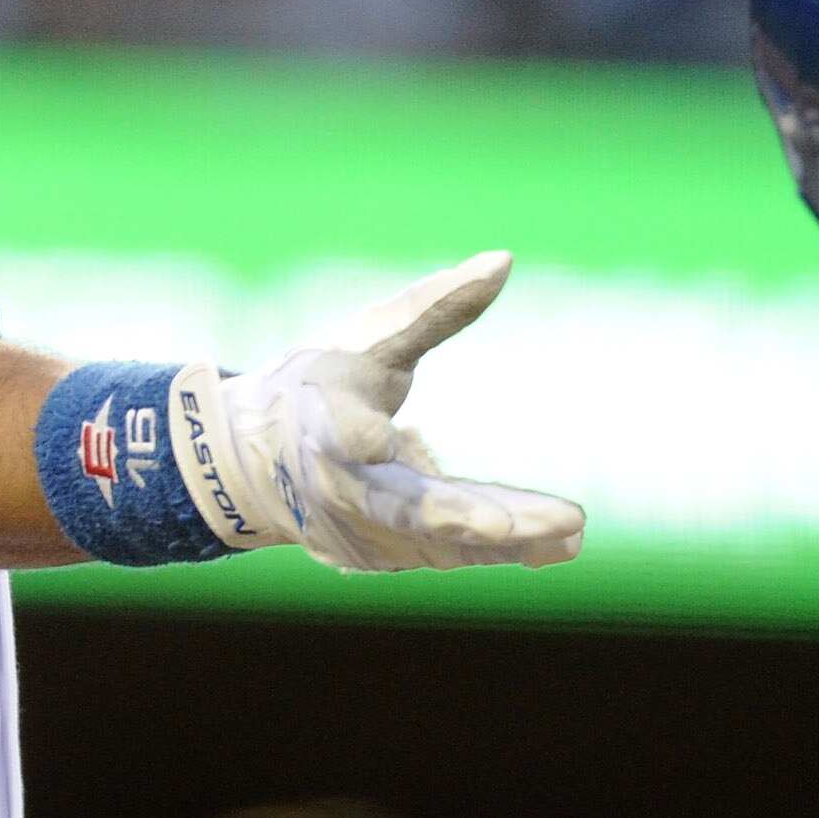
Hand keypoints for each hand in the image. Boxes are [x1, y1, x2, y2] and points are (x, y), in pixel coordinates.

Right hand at [171, 252, 585, 572]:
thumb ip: (434, 307)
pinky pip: (447, 555)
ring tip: (568, 531)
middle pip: (403, 507)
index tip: (379, 440)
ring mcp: (356, 531)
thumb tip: (505, 260)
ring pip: (438, 542)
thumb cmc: (318, 385)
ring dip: (503, 542)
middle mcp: (339, 487)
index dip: (357, 436)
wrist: (250, 464)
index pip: (341, 429)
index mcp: (324, 419)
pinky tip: (557, 545)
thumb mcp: (367, 337)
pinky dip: (500, 552)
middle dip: (460, 519)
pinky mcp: (378, 557)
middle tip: (514, 526)